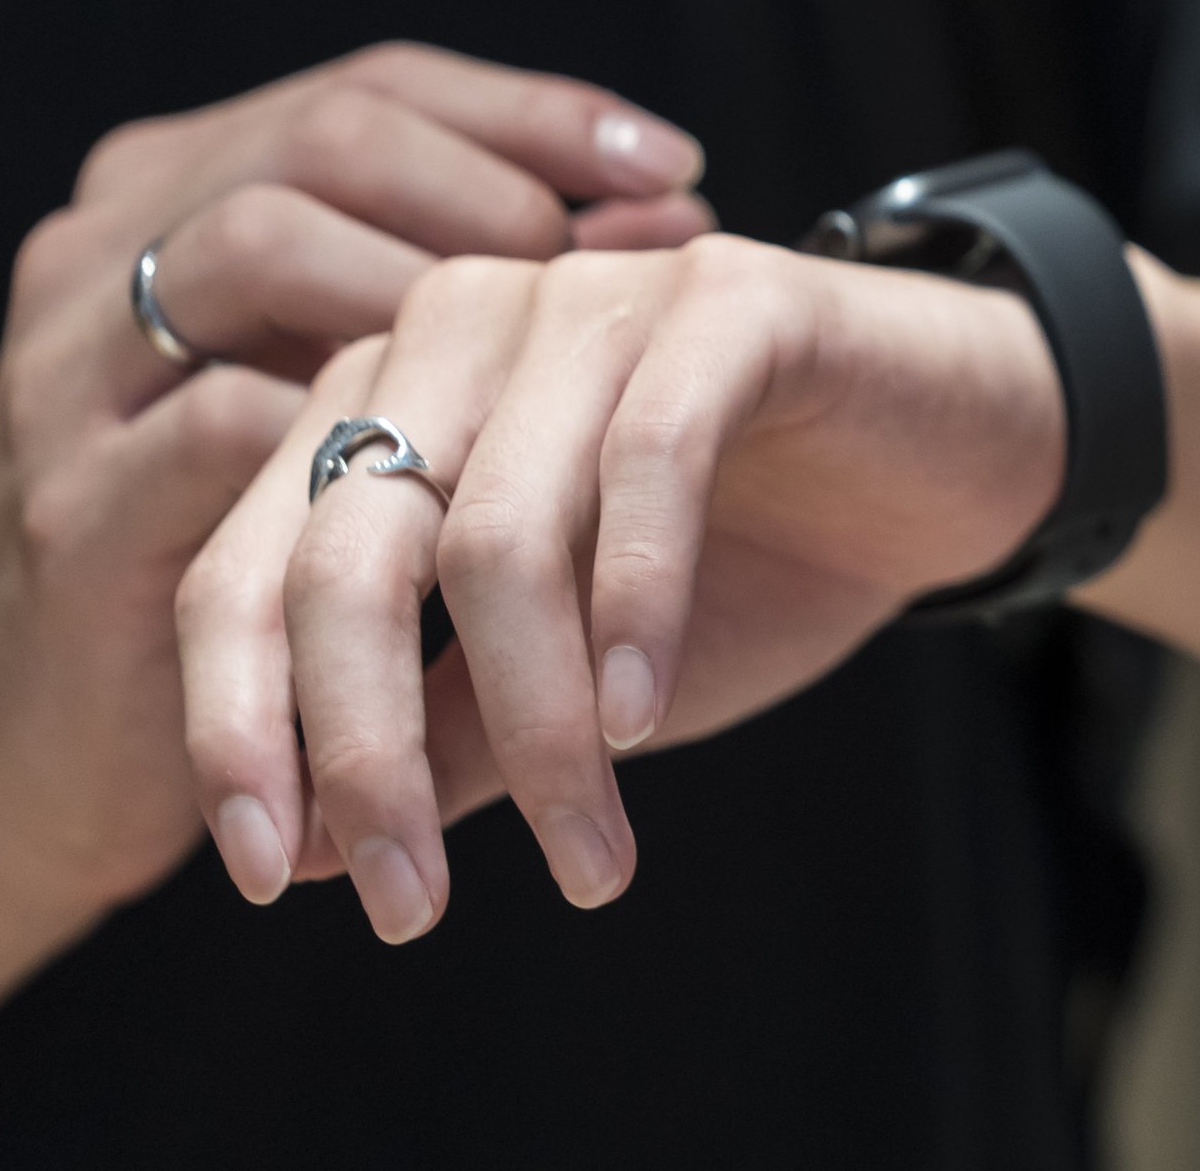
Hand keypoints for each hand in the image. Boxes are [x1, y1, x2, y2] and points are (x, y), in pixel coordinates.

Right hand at [0, 45, 707, 929]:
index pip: (376, 90)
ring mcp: (70, 371)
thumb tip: (674, 224)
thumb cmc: (248, 558)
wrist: (33, 761)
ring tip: (560, 368)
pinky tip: (479, 488)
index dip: (535, 118)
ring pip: (266, 242)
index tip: (680, 167)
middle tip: (636, 271)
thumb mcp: (344, 400)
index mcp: (176, 197)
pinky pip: (230, 426)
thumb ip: (464, 303)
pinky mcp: (74, 509)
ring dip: (439, 293)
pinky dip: (370, 443)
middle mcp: (102, 251)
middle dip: (504, 190)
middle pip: (328, 135)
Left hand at [174, 235, 1066, 940]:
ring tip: (588, 852)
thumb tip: (295, 856)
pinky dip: (638, 602)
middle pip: (348, 548)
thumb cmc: (759, 560)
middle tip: (407, 904)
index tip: (265, 876)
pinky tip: (647, 715)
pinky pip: (649, 455)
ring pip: (497, 527)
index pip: (249, 563)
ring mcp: (591, 298)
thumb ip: (444, 732)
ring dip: (534, 720)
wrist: (964, 453)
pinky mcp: (728, 296)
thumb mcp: (579, 681)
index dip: (235, 722)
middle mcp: (461, 326)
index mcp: (387, 404)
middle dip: (363, 744)